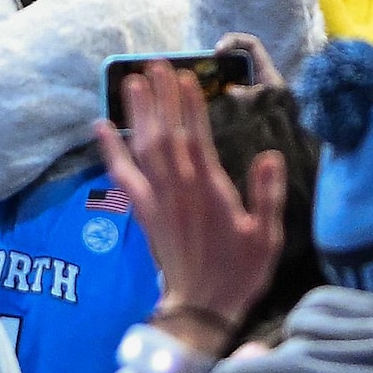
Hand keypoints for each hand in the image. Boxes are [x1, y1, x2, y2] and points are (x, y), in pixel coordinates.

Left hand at [95, 64, 287, 337]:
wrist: (199, 309)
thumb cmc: (238, 273)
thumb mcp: (266, 238)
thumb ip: (267, 196)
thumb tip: (270, 156)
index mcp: (210, 193)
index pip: (196, 140)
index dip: (190, 108)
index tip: (186, 77)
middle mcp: (179, 191)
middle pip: (165, 135)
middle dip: (160, 98)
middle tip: (155, 63)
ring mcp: (158, 200)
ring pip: (144, 148)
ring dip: (137, 114)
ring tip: (132, 81)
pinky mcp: (145, 212)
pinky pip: (124, 175)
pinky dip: (112, 150)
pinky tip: (102, 127)